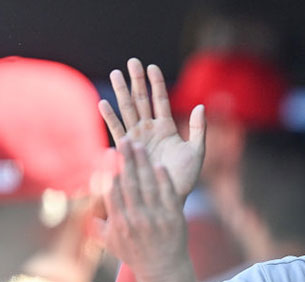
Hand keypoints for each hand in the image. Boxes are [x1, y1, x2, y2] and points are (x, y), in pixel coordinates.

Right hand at [93, 139, 197, 281]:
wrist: (163, 268)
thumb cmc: (134, 254)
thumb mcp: (110, 243)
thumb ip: (97, 224)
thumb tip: (80, 207)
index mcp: (120, 224)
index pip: (113, 192)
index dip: (110, 170)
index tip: (108, 153)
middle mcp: (137, 220)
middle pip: (130, 184)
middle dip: (127, 160)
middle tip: (125, 141)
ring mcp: (157, 218)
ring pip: (149, 186)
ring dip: (144, 164)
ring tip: (140, 146)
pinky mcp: (174, 218)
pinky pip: (168, 194)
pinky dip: (163, 179)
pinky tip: (159, 165)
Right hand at [98, 58, 204, 198]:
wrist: (170, 196)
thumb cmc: (185, 177)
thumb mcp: (197, 151)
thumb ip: (200, 129)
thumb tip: (201, 106)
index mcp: (167, 128)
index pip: (160, 100)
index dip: (156, 84)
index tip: (152, 66)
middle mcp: (150, 130)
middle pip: (142, 100)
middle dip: (137, 81)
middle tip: (132, 62)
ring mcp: (137, 138)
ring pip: (128, 110)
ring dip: (121, 92)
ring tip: (115, 73)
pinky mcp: (127, 150)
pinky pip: (117, 130)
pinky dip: (110, 118)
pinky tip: (103, 103)